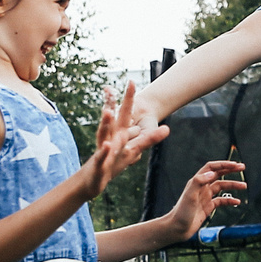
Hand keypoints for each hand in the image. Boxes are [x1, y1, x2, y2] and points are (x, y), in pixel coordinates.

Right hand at [80, 81, 169, 198]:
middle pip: (113, 118)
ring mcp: (103, 148)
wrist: (94, 180)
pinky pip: (102, 156)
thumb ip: (149, 138)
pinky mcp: (100, 163)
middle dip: (115, 103)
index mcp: (119, 132)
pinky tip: (107, 145)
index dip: (128, 98)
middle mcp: (110, 137)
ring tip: (108, 111)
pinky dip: (104, 151)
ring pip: (104, 133)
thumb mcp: (134, 149)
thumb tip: (166, 129)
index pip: (124, 112)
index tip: (132, 81)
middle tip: (113, 88)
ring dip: (106, 123)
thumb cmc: (114, 163)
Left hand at [163, 159, 246, 239]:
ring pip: (222, 187)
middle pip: (218, 174)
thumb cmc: (181, 212)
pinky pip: (221, 201)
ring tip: (244, 186)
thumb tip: (212, 172)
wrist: (177, 228)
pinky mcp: (208, 207)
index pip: (211, 168)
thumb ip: (199, 182)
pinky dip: (230, 200)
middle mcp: (201, 187)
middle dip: (230, 170)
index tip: (235, 165)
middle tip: (242, 167)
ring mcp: (205, 197)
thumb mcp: (190, 195)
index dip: (223, 164)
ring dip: (233, 185)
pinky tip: (237, 202)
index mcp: (197, 182)